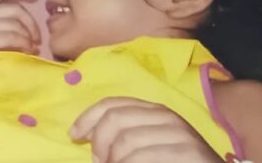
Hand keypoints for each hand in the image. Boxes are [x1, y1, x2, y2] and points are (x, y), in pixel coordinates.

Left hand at [70, 97, 222, 162]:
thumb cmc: (176, 160)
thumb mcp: (150, 141)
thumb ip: (124, 133)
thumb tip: (84, 133)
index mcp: (154, 110)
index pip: (112, 104)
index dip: (88, 118)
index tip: (74, 134)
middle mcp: (166, 117)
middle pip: (114, 120)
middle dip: (99, 144)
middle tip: (100, 162)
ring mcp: (179, 134)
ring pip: (126, 144)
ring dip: (113, 161)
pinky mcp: (187, 153)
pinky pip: (142, 159)